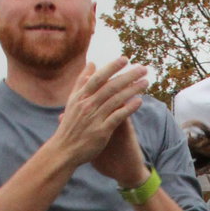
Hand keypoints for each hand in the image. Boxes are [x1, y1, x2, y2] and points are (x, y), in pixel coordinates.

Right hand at [53, 55, 147, 173]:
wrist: (64, 150)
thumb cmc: (70, 125)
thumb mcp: (72, 101)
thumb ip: (82, 82)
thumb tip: (92, 63)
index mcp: (80, 97)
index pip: (98, 78)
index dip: (111, 67)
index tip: (125, 59)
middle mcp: (87, 105)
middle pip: (110, 86)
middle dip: (128, 76)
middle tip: (143, 69)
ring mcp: (94, 118)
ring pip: (116, 100)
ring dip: (132, 90)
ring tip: (145, 82)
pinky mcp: (101, 131)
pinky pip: (117, 117)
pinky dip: (128, 108)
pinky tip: (139, 101)